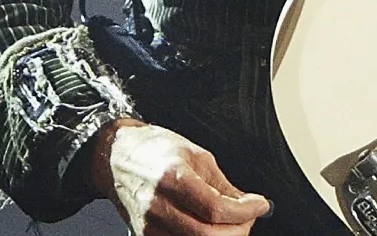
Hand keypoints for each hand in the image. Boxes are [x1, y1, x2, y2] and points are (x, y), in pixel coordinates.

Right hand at [90, 118, 271, 235]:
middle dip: (238, 229)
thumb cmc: (153, 150)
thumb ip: (222, 184)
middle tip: (249, 217)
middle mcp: (157, 205)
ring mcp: (148, 226)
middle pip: (207, 235)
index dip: (245, 211)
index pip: (216, 208)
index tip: (260, 204)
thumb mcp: (195, 155)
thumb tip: (247, 204)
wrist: (115, 158)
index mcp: (172, 178)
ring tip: (233, 223)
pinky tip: (212, 229)